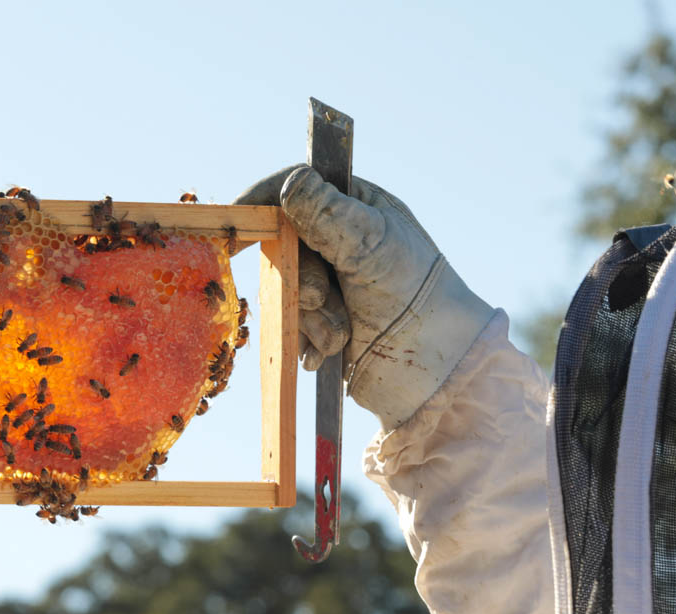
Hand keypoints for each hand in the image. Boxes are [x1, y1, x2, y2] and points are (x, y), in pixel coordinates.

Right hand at [234, 166, 497, 426]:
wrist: (436, 367)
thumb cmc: (416, 293)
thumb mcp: (372, 244)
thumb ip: (328, 214)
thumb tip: (291, 183)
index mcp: (355, 207)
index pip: (297, 189)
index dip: (263, 202)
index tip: (238, 221)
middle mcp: (338, 239)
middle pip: (283, 245)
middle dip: (301, 280)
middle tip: (322, 298)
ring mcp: (330, 281)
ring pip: (286, 289)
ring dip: (310, 317)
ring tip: (340, 334)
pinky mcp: (323, 319)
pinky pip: (291, 322)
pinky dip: (307, 338)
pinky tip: (331, 350)